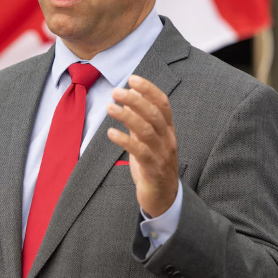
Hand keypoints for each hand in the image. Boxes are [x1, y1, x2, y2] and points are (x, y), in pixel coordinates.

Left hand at [106, 75, 178, 216]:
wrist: (165, 199)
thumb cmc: (153, 165)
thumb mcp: (148, 141)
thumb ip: (141, 121)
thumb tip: (130, 98)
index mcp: (167, 130)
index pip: (163, 104)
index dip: (149, 89)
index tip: (132, 78)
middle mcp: (167, 140)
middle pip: (154, 114)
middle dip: (136, 100)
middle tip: (116, 91)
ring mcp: (161, 155)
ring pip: (147, 130)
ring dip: (127, 116)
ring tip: (110, 107)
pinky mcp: (153, 170)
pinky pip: (139, 152)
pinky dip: (125, 140)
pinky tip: (111, 132)